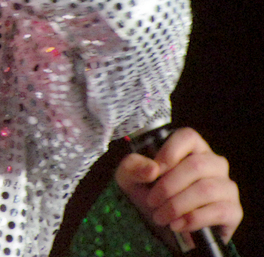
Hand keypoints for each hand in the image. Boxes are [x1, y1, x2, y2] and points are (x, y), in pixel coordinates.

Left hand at [116, 127, 241, 246]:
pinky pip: (218, 211)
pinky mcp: (233, 211)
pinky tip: (176, 225)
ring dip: (178, 205)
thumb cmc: (149, 192)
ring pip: (206, 189)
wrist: (165, 225)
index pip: (188, 136)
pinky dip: (192, 219)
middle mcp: (213, 163)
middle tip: (152, 201)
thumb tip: (152, 168)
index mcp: (191, 148)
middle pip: (196, 165)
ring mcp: (226, 187)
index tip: (155, 171)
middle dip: (169, 186)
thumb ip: (133, 166)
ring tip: (161, 216)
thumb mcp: (130, 177)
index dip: (170, 152)